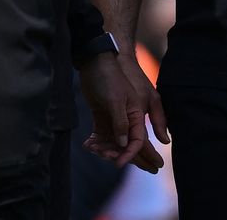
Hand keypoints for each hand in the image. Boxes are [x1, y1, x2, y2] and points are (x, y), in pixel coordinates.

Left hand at [79, 53, 163, 172]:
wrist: (95, 63)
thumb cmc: (110, 77)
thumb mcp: (116, 99)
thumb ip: (121, 122)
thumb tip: (123, 144)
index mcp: (136, 114)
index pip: (138, 140)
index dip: (131, 154)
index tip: (118, 163)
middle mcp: (127, 119)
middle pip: (127, 144)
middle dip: (119, 156)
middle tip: (107, 159)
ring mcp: (114, 119)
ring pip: (113, 142)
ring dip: (104, 149)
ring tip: (93, 149)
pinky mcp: (102, 117)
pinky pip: (101, 136)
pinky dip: (96, 142)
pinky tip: (88, 145)